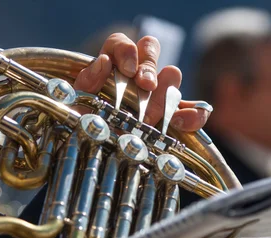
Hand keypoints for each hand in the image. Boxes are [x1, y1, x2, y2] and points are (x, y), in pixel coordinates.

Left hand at [73, 34, 210, 131]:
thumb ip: (87, 82)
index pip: (121, 44)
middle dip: (149, 66)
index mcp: (110, 68)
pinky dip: (194, 115)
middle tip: (145, 85)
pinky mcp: (173, 119)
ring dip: (164, 92)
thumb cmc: (84, 129)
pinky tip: (180, 123)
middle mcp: (136, 77)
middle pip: (150, 50)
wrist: (95, 161)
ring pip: (172, 75)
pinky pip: (194, 111)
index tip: (128, 71)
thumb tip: (104, 61)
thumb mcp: (76, 106)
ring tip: (151, 117)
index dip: (127, 51)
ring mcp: (157, 96)